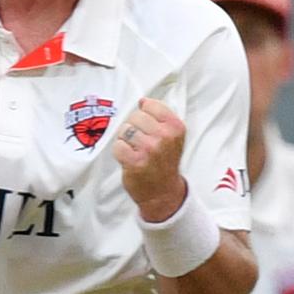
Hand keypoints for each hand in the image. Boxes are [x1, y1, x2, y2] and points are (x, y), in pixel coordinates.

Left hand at [113, 97, 186, 221]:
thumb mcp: (172, 137)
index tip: (148, 127)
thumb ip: (160, 117)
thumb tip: (143, 101)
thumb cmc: (165, 162)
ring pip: (124, 130)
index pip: (150, 105)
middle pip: (135, 116)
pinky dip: (120, 151)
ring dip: (126, 140)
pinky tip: (129, 158)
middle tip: (141, 143)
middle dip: (134, 128)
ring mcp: (149, 149)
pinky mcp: (135, 161)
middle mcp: (164, 137)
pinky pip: (118, 145)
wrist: (163, 193)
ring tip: (135, 150)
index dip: (144, 115)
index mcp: (175, 127)